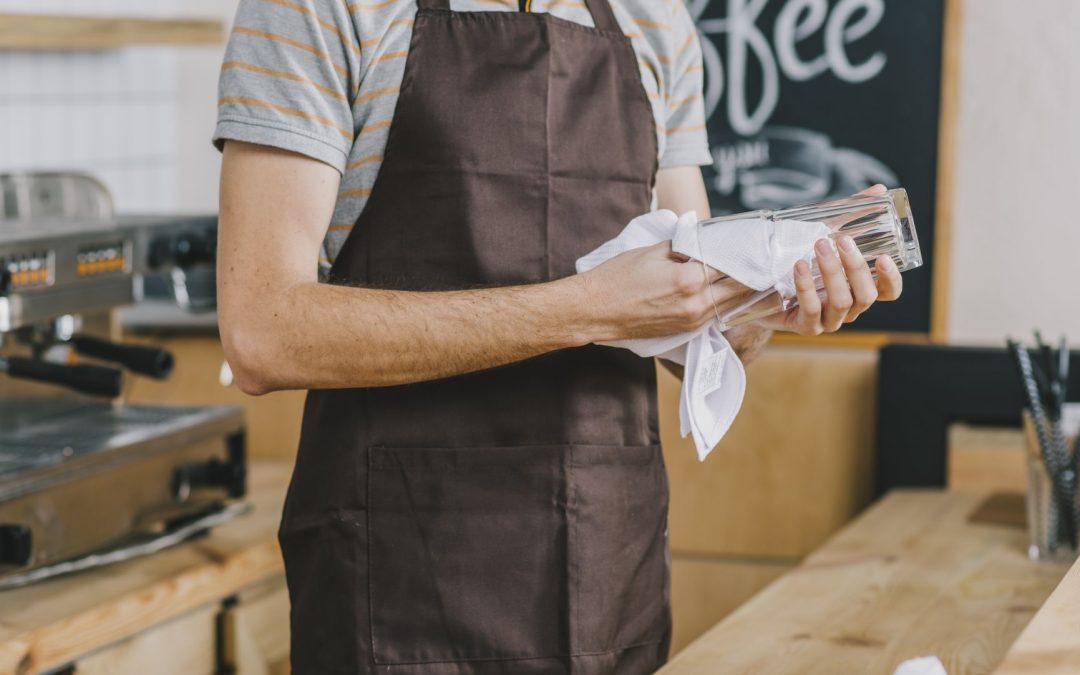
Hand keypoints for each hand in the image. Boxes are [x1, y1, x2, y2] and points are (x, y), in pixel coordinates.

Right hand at [576, 240, 753, 341]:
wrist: (595, 311)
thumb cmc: (617, 278)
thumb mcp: (653, 251)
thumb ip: (685, 246)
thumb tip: (704, 241)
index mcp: (689, 279)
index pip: (730, 264)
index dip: (744, 253)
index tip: (755, 244)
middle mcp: (696, 303)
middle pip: (739, 288)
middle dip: (752, 274)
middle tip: (764, 260)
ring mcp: (692, 320)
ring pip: (732, 305)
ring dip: (744, 290)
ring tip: (754, 275)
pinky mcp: (686, 330)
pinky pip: (716, 315)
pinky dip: (726, 302)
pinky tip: (731, 292)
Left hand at [754, 185, 903, 335]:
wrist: (760, 287)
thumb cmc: (800, 259)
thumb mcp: (825, 233)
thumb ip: (852, 214)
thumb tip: (879, 190)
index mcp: (858, 289)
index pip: (887, 292)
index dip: (891, 279)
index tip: (885, 258)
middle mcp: (848, 308)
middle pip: (865, 296)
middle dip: (856, 267)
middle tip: (841, 240)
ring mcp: (827, 320)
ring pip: (841, 302)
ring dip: (832, 273)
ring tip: (819, 246)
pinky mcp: (805, 326)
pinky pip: (810, 310)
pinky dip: (806, 286)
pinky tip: (798, 265)